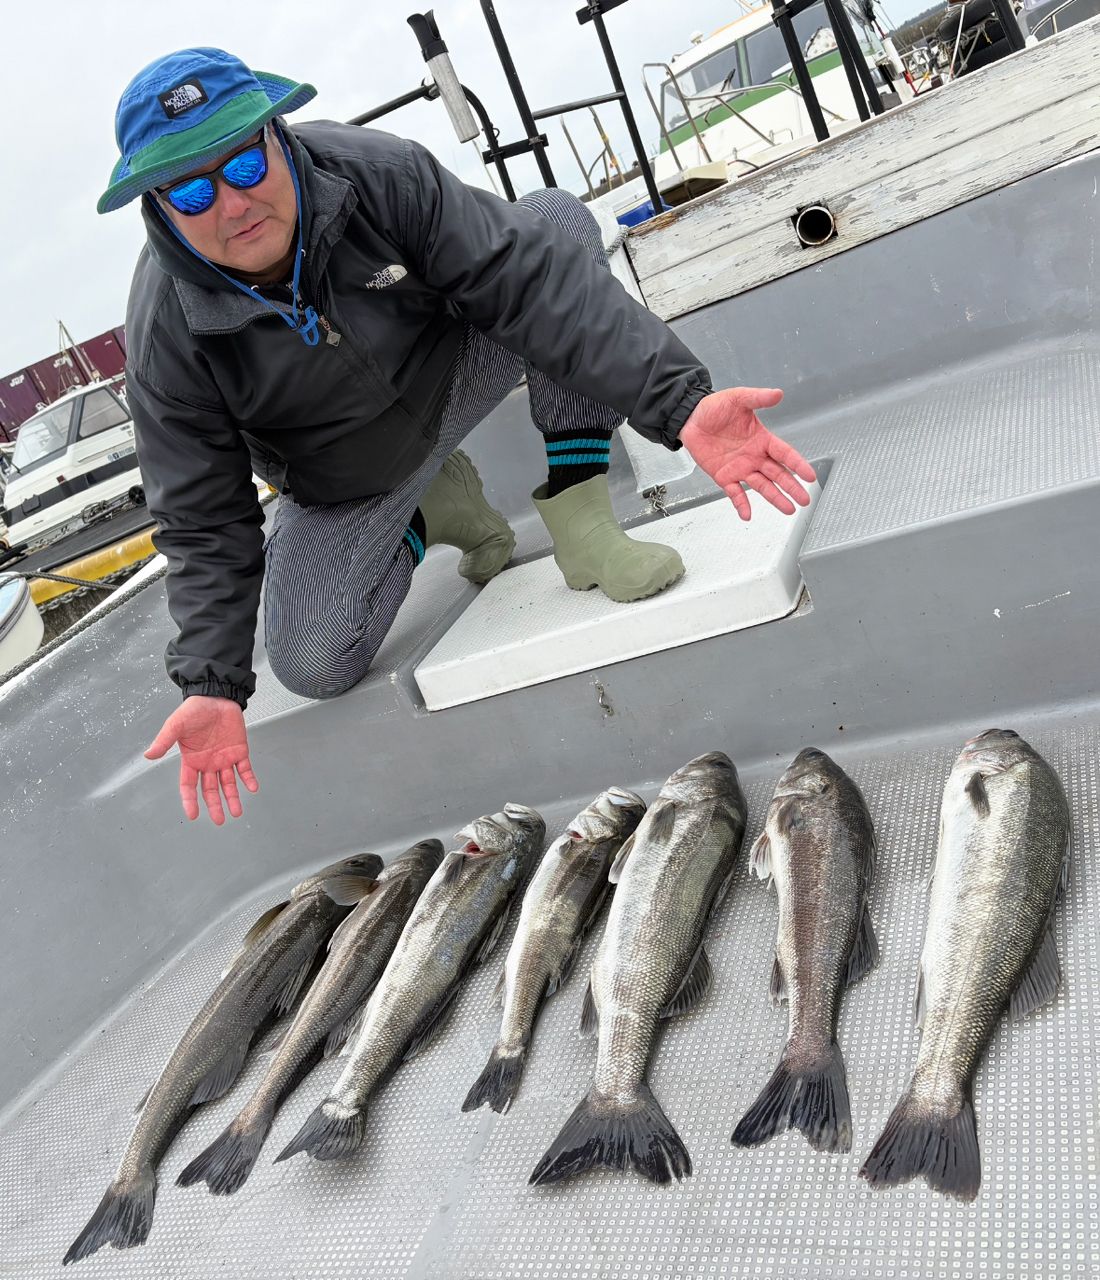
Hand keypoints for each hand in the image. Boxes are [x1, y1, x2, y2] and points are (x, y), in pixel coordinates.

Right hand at [144, 695, 258, 824]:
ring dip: (232, 798)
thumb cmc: (194, 709)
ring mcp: (224, 758)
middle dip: (214, 805)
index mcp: (191, 760)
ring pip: (228, 783)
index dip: (189, 800)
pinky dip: (249, 779)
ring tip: (236, 812)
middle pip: (210, 789)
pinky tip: (252, 788)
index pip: (189, 785)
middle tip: (219, 820)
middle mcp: (207, 763)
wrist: (216, 695)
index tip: (193, 815)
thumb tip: (148, 755)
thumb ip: (164, 741)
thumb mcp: (175, 724)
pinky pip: (245, 769)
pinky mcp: (239, 751)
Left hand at [679, 386, 815, 520]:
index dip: (797, 464)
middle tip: (805, 499)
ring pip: (762, 486)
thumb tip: (778, 394)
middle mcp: (754, 456)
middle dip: (792, 487)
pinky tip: (747, 515)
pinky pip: (735, 493)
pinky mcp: (724, 476)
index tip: (810, 476)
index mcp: (762, 439)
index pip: (784, 454)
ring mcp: (740, 468)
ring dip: (775, 498)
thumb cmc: (715, 407)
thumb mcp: (738, 398)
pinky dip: (742, 504)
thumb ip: (758, 398)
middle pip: (778, 474)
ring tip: (789, 509)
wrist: (690, 418)